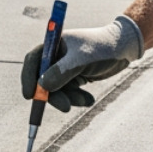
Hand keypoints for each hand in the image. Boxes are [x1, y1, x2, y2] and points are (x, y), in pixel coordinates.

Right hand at [20, 15, 143, 111]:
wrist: (124, 49)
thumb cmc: (102, 48)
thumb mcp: (82, 60)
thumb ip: (62, 73)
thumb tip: (42, 86)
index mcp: (53, 44)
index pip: (33, 60)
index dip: (28, 78)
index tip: (29, 96)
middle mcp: (56, 56)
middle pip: (43, 79)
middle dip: (53, 95)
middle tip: (66, 107)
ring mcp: (65, 67)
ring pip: (57, 90)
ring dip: (69, 98)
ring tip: (87, 101)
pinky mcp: (75, 76)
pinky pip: (69, 92)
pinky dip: (77, 98)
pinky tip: (90, 99)